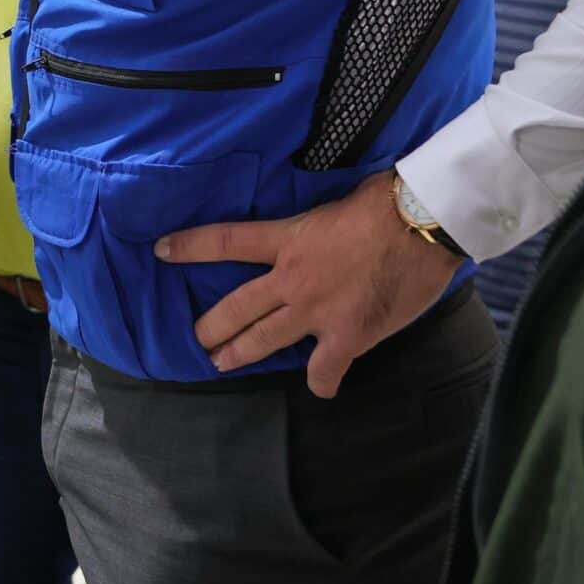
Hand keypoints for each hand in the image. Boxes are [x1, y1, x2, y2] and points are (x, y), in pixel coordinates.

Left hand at [159, 169, 461, 395]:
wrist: (422, 225)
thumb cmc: (386, 201)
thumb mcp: (337, 198)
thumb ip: (316, 220)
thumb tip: (319, 219)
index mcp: (288, 239)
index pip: (225, 241)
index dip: (189, 246)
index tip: (161, 250)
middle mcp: (293, 279)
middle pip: (236, 307)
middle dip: (210, 326)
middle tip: (197, 338)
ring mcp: (317, 311)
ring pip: (264, 340)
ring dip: (239, 354)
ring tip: (220, 364)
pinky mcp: (347, 336)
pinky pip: (323, 370)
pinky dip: (321, 381)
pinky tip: (321, 385)